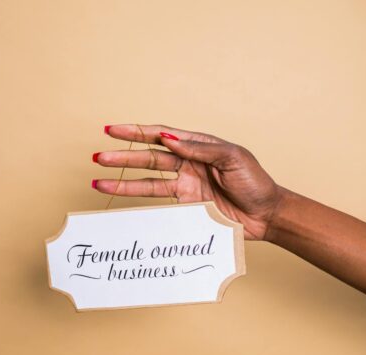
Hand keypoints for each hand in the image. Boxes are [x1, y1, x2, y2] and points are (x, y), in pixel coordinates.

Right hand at [94, 124, 283, 239]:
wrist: (266, 214)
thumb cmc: (255, 181)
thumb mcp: (232, 157)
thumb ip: (199, 149)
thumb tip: (168, 138)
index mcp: (198, 145)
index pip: (161, 134)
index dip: (136, 132)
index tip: (113, 130)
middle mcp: (187, 162)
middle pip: (149, 158)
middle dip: (123, 157)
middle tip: (99, 157)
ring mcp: (185, 184)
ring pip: (148, 181)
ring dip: (123, 181)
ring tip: (99, 181)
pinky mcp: (186, 204)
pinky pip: (158, 201)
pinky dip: (140, 200)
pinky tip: (123, 199)